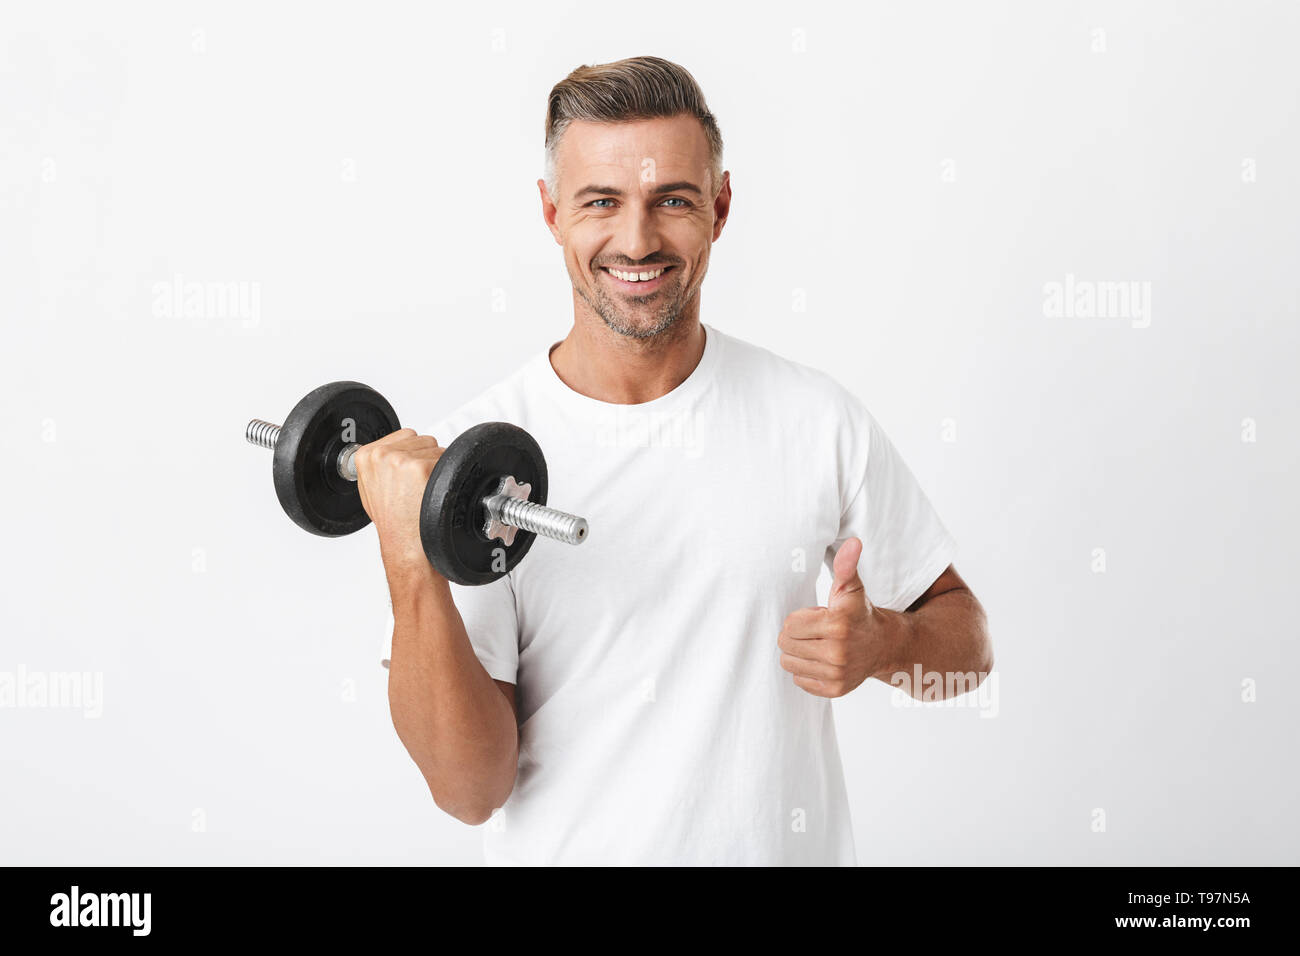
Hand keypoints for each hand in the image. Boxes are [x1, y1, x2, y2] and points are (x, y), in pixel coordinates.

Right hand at [352, 428, 443, 574]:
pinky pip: (447, 461)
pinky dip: (447, 476)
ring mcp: (401, 460)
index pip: (404, 436)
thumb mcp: (371, 488)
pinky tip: (432, 492)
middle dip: (424, 460)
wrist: (405, 542)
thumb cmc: (393, 521)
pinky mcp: (422, 468)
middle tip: (416, 487)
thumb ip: (380, 464)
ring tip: (422, 490)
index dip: (412, 455)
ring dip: (437, 468)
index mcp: (366, 455)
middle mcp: (382, 455)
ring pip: (436, 449)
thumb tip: (391, 450)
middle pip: (422, 440)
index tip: (407, 475)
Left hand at [777, 537, 902, 697]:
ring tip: (816, 644)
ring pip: (789, 663)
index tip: (816, 616)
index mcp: (837, 624)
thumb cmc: (859, 613)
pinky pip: (799, 680)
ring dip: (797, 653)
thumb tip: (853, 542)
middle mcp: (837, 652)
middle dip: (795, 635)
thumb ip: (846, 566)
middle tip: (814, 631)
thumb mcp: (851, 588)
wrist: (883, 645)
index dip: (799, 618)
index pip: (790, 624)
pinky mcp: (834, 690)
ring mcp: (836, 674)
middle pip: (786, 644)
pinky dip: (805, 670)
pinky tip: (821, 660)